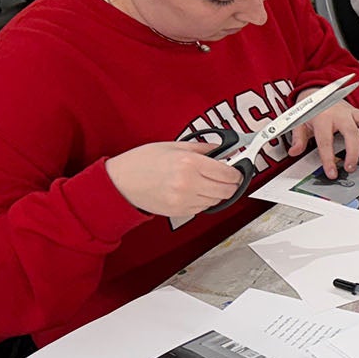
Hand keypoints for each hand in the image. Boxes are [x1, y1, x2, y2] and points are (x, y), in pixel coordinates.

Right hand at [105, 142, 246, 220]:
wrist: (120, 182)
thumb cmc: (142, 162)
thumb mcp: (174, 146)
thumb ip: (203, 148)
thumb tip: (223, 148)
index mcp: (189, 163)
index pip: (228, 173)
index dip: (237, 172)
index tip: (238, 169)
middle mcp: (188, 183)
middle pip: (227, 190)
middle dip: (232, 183)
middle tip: (228, 176)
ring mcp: (183, 200)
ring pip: (217, 201)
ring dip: (218, 192)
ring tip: (208, 182)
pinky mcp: (179, 211)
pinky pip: (203, 208)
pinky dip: (204, 200)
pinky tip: (195, 190)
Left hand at [288, 102, 358, 179]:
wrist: (318, 93)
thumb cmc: (312, 111)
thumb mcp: (299, 123)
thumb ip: (297, 138)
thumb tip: (294, 152)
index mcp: (322, 117)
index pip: (326, 141)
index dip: (329, 159)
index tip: (332, 172)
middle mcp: (340, 113)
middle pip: (352, 133)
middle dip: (353, 153)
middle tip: (350, 167)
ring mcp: (352, 111)